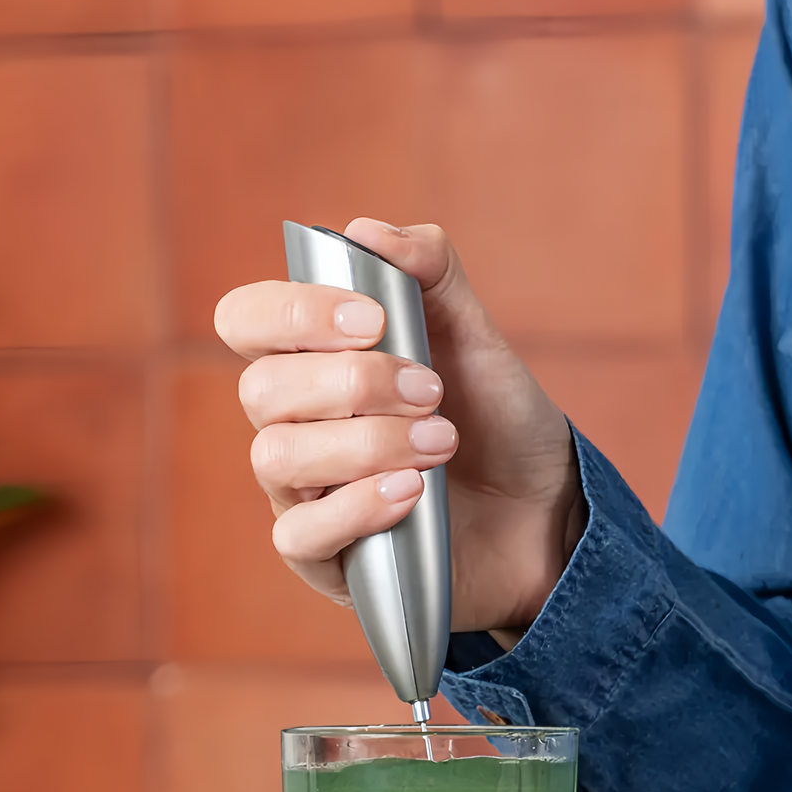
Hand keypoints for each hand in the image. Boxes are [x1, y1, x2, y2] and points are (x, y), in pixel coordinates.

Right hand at [213, 219, 584, 636]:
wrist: (544, 514)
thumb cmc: (496, 424)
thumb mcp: (478, 337)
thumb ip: (429, 272)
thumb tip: (365, 230)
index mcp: (314, 361)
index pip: (246, 320)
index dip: (292, 312)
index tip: (373, 320)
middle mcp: (294, 424)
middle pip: (261, 388)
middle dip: (353, 383)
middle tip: (433, 392)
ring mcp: (303, 495)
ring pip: (276, 456)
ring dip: (366, 442)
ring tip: (441, 444)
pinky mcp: (326, 560)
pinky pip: (299, 534)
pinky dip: (358, 506)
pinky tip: (414, 493)